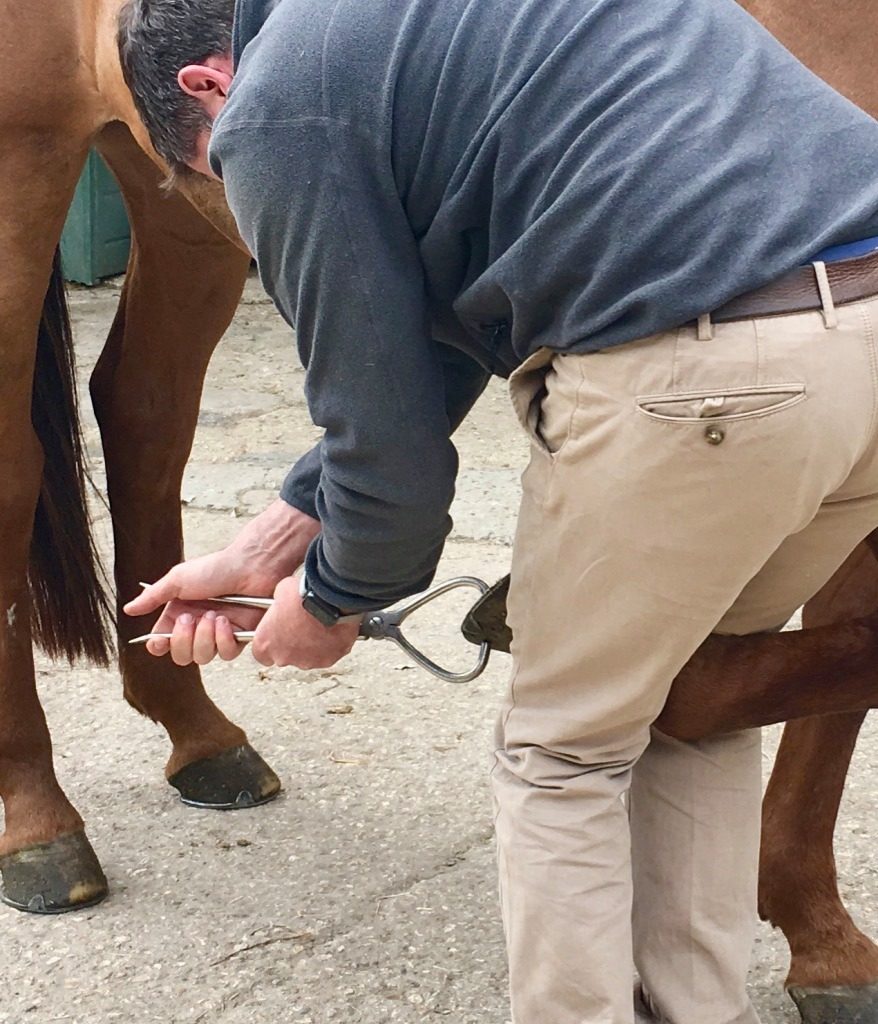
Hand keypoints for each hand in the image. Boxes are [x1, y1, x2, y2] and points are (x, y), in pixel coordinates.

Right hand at [123, 499, 320, 663]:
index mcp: (179, 612)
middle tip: (189, 619)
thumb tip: (128, 609)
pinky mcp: (240, 637)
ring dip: (205, 637)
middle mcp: (197, 626)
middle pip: (181, 656)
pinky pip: (226, 654)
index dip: (159, 646)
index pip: (163, 641)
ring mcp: (218, 633)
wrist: (250, 566)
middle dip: (182, 640)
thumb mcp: (178, 579)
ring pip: (203, 658)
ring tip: (213, 616)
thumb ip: (153, 597)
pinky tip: (226, 621)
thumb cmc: (216, 568)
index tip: (158, 641)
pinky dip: (224, 639)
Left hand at [251, 576, 360, 668]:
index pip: (260, 652)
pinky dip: (327, 645)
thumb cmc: (302, 597)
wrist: (329, 601)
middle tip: (299, 626)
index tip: (275, 633)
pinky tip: (330, 630)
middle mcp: (283, 657)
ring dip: (309, 645)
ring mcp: (305, 661)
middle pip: (283, 656)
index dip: (269, 642)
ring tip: (317, 627)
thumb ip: (278, 604)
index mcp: (265, 644)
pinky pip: (325, 655)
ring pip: (305, 657)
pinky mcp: (327, 661)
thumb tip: (283, 601)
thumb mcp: (280, 592)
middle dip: (291, 644)